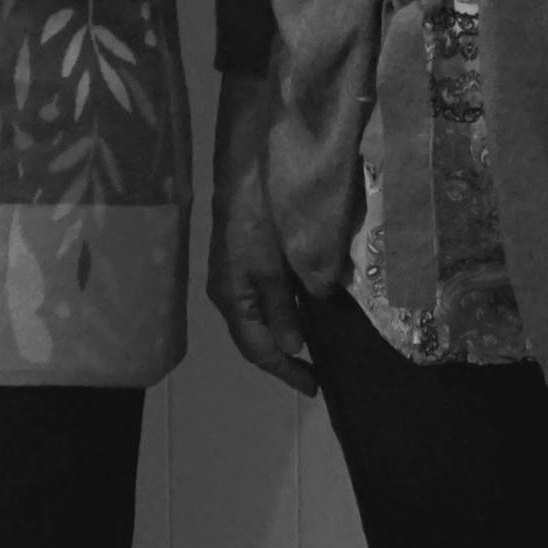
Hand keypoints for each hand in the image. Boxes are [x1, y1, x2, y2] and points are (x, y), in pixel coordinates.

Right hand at [207, 73, 316, 395]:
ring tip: (316, 346)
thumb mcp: (274, 265)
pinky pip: (266, 294)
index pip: (258, 349)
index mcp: (232, 297)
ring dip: (287, 333)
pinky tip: (307, 307)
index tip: (316, 388)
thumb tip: (292, 347)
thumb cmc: (260, 214)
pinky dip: (286, 308)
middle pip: (257, 336)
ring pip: (262, 315)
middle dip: (284, 357)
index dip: (285, 371)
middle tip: (318, 372)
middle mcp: (230, 289)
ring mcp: (237, 270)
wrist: (247, 159)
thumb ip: (283, 306)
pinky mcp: (247, 252)